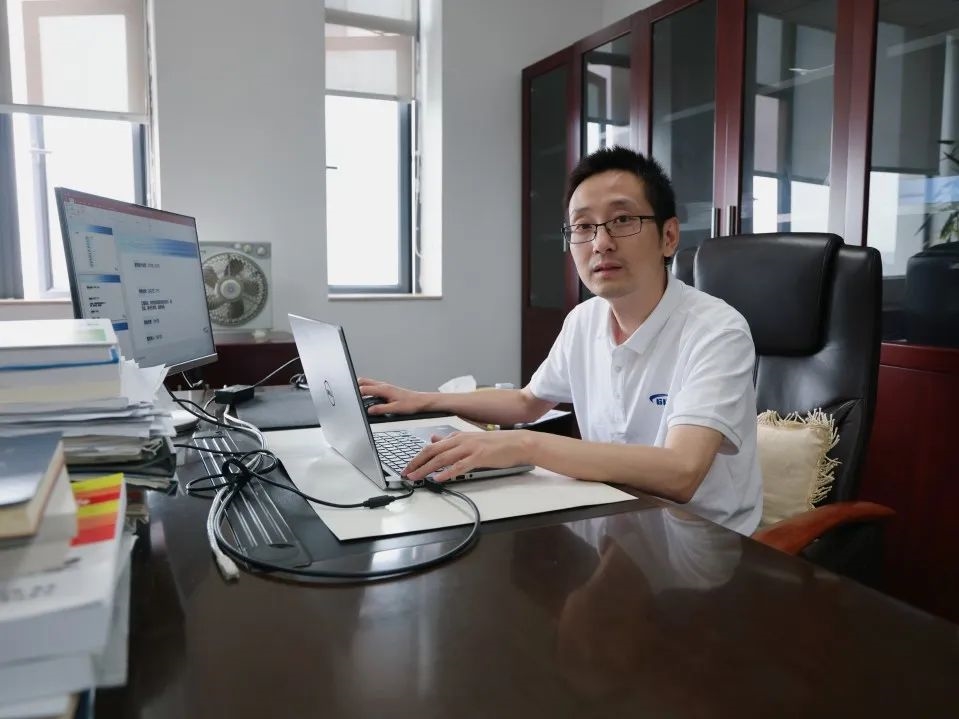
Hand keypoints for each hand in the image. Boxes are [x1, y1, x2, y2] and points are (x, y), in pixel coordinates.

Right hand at [356, 377, 429, 415]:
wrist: (420, 401)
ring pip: (368, 383)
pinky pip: (373, 387)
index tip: (350, 398)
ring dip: (361, 388)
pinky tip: (367, 398)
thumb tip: (370, 411)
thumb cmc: (411, 404)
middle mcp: (383, 386)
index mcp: (384, 389)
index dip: (355, 394)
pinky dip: (367, 390)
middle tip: (350, 396)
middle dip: (355, 387)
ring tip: (356, 397)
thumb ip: (381, 409)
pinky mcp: (386, 390)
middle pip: (363, 381)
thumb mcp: (395, 409)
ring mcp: (384, 387)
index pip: (364, 389)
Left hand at [404, 429, 533, 481]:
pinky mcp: (479, 457)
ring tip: (416, 477)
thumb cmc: (497, 443)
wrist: (518, 443)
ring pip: (442, 458)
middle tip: (406, 473)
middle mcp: (461, 440)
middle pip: (432, 451)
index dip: (418, 456)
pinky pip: (459, 466)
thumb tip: (434, 439)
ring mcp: (470, 448)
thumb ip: (452, 440)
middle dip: (416, 463)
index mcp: (458, 436)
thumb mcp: (471, 438)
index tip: (409, 466)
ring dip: (427, 469)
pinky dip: (447, 472)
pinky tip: (439, 478)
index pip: (432, 446)